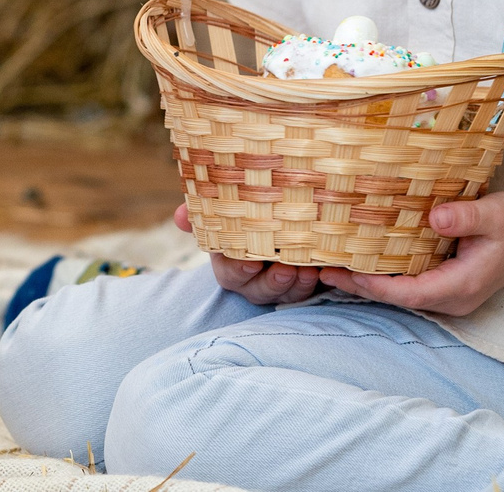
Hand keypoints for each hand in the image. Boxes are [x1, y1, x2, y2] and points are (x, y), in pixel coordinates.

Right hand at [173, 201, 324, 304]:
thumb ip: (202, 211)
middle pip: (258, 291)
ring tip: (309, 270)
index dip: (239, 270)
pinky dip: (317, 284)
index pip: (229, 273)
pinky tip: (324, 270)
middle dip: (273, 283)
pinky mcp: (304, 284)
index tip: (251, 261)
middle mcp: (254, 279)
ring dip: (298, 286)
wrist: (282, 211)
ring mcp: (280, 285)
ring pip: (286, 295)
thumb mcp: (224, 209)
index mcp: (231, 262)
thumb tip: (179, 218)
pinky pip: (310, 291)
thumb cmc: (247, 211)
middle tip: (286, 269)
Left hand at [319, 193, 503, 315]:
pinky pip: (408, 286)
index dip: (376, 286)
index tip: (345, 273)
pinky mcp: (445, 285)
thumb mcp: (494, 214)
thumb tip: (434, 217)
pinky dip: (382, 277)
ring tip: (328, 268)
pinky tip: (358, 262)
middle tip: (320, 271)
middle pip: (399, 298)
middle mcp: (454, 298)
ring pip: (401, 294)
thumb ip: (465, 217)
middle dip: (360, 286)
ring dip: (367, 283)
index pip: (411, 293)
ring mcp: (450, 295)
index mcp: (462, 286)